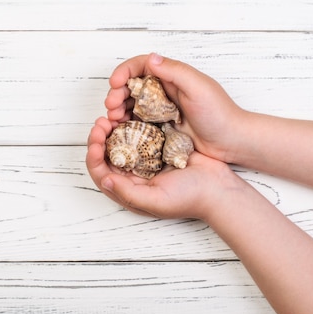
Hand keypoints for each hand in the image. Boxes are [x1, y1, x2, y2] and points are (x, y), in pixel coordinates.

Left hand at [86, 116, 234, 219]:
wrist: (219, 187)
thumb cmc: (190, 198)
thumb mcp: (156, 201)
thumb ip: (128, 193)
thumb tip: (105, 180)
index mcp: (129, 190)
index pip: (101, 173)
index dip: (93, 156)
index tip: (95, 140)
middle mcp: (134, 176)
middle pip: (106, 155)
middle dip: (99, 138)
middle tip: (102, 122)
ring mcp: (146, 160)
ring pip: (121, 142)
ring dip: (113, 129)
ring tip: (113, 114)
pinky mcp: (159, 147)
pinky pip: (139, 134)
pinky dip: (132, 123)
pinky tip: (131, 112)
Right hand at [106, 53, 247, 163]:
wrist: (231, 142)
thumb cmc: (219, 113)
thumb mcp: (198, 87)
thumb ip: (174, 71)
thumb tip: (150, 59)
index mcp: (172, 75)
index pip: (141, 65)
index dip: (124, 72)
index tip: (114, 84)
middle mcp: (165, 89)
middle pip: (131, 85)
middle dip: (116, 93)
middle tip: (111, 107)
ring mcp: (161, 109)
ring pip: (131, 104)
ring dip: (118, 109)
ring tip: (113, 120)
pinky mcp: (161, 126)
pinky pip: (137, 122)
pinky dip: (126, 124)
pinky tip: (120, 130)